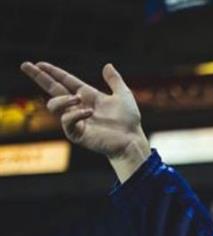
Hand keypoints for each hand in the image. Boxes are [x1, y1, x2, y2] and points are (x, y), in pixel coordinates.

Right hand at [20, 61, 149, 181]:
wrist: (132, 139)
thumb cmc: (128, 121)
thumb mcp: (123, 95)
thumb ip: (115, 81)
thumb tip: (108, 65)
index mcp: (87, 96)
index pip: (65, 81)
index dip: (53, 72)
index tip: (40, 63)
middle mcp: (78, 107)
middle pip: (53, 90)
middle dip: (39, 77)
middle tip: (25, 65)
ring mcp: (76, 120)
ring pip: (54, 105)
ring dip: (63, 99)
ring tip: (78, 98)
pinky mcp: (76, 133)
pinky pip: (66, 120)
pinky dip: (76, 113)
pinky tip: (89, 112)